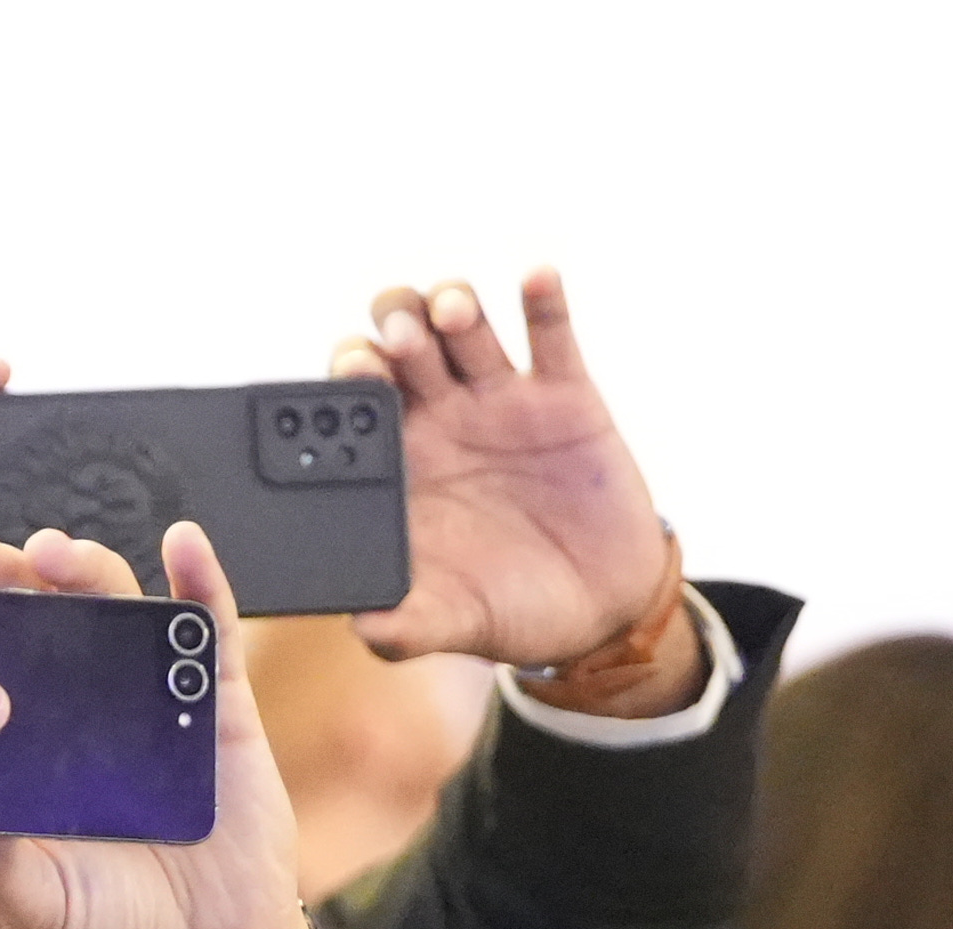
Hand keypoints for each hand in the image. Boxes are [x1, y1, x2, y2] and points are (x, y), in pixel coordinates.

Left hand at [0, 520, 308, 928]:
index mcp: (28, 748)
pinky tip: (185, 544)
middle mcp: (83, 711)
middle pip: (43, 620)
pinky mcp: (221, 710)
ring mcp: (151, 701)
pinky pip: (212, 636)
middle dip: (8, 576)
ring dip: (88, 568)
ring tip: (57, 553)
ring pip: (118, 611)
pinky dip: (203, 584)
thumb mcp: (37, 903)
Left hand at [331, 270, 689, 685]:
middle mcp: (444, 417)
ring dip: (453, 305)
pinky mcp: (566, 395)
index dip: (350, 375)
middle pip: (404, 342)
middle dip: (395, 327)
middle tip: (401, 340)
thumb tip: (365, 625)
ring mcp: (503, 400)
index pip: (358, 399)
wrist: (602, 611)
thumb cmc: (513, 610)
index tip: (354, 375)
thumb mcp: (457, 623)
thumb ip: (407, 624)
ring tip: (456, 312)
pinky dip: (544, 300)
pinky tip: (536, 279)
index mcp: (403, 462)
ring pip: (466, 325)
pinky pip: (551, 334)